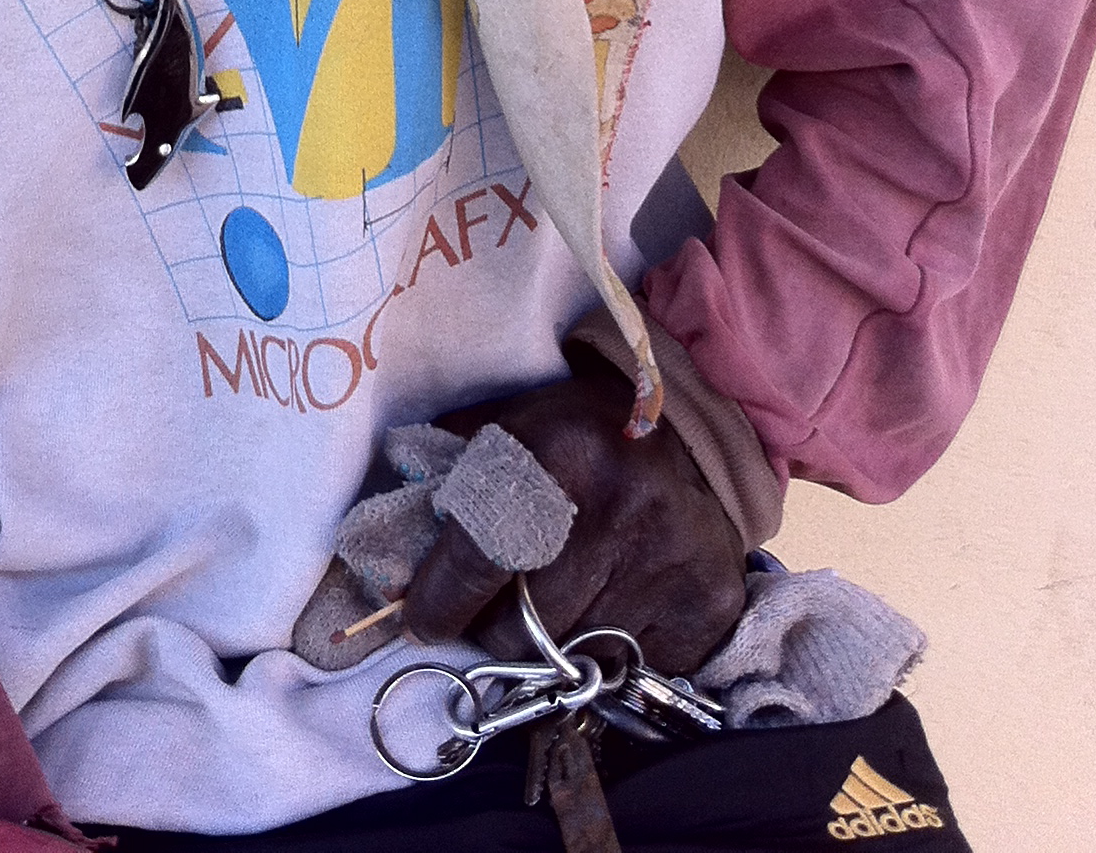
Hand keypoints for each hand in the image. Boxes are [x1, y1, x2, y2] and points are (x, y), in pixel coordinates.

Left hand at [401, 348, 746, 674]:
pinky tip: (617, 600)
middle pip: (519, 630)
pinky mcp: (708, 605)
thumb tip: (387, 562)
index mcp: (557, 452)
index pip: (477, 556)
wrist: (693, 433)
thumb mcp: (509, 425)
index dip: (439, 600)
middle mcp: (618, 508)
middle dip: (498, 624)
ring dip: (554, 640)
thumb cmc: (577, 432)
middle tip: (504, 600)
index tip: (421, 621)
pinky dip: (611, 650)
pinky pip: (631, 670)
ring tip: (567, 591)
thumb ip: (449, 479)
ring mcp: (669, 562)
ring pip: (570, 658)